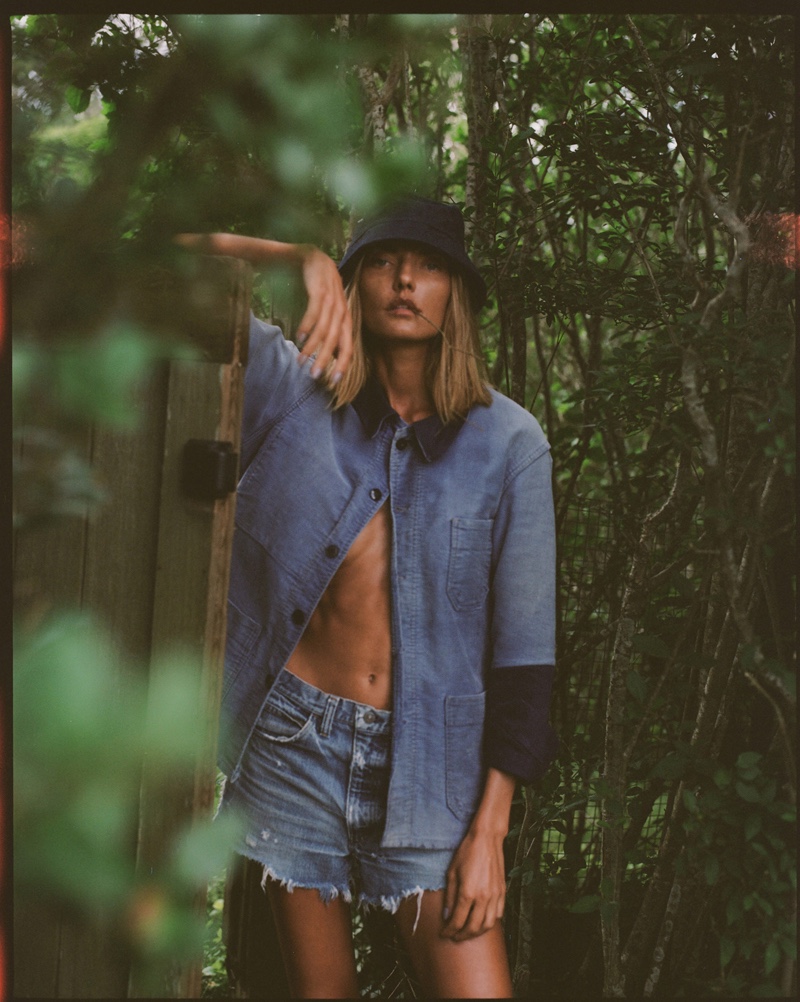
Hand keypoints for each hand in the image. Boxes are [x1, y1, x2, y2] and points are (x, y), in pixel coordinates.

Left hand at [173, 233, 352, 383]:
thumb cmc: (271, 251)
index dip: (311, 316)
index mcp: (313, 263)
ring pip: (341, 331)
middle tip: (303, 366)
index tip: (298, 336)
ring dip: (331, 356)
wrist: (305, 252)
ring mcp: (341, 299)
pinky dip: (343, 359)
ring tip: (317, 377)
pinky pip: (348, 339)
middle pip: (332, 318)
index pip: (318, 295)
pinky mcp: (343, 315)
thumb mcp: (242, 245)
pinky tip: (334, 380)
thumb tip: (174, 241)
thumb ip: (212, 244)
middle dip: (319, 344)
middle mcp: (333, 281)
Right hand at [294, 245, 352, 384]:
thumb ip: (329, 330)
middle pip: (337, 340)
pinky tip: (299, 337)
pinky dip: (308, 325)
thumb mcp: (326, 310)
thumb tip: (330, 355)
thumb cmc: (317, 288)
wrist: (311, 256)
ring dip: (312, 346)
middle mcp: (341, 309)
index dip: (343, 363)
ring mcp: (332, 298)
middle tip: (314, 376)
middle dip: (326, 360)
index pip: (348, 345)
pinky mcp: (319, 288)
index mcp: (345, 317)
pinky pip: (315, 310)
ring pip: (325, 328)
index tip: (335, 381)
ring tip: (301, 360)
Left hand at [441, 826, 506, 941]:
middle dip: (461, 935)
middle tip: (453, 936)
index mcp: (467, 893)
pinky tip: (481, 921)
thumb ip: (449, 896)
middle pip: (473, 927)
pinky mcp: (502, 892)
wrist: (486, 839)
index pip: (457, 921)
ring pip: (487, 925)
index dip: (449, 931)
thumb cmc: (466, 853)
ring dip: (476, 932)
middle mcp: (483, 898)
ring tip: (467, 932)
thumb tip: (447, 915)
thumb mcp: (451, 872)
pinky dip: (489, 922)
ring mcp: (495, 896)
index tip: (443, 934)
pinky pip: (498, 915)